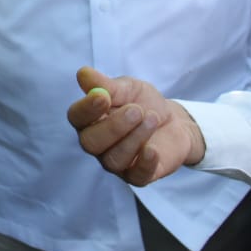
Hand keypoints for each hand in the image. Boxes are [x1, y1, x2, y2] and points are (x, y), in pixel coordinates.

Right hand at [67, 66, 206, 185]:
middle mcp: (97, 143)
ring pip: (113, 159)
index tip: (102, 96)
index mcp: (89, 119)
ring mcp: (115, 161)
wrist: (174, 121)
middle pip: (91, 142)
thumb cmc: (143, 103)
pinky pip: (135, 176)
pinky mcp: (137, 175)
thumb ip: (107, 84)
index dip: (87, 108)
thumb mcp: (128, 88)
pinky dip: (144, 164)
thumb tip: (83, 73)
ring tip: (152, 119)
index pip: (77, 117)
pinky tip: (152, 150)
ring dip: (134, 138)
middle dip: (114, 126)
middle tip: (136, 110)